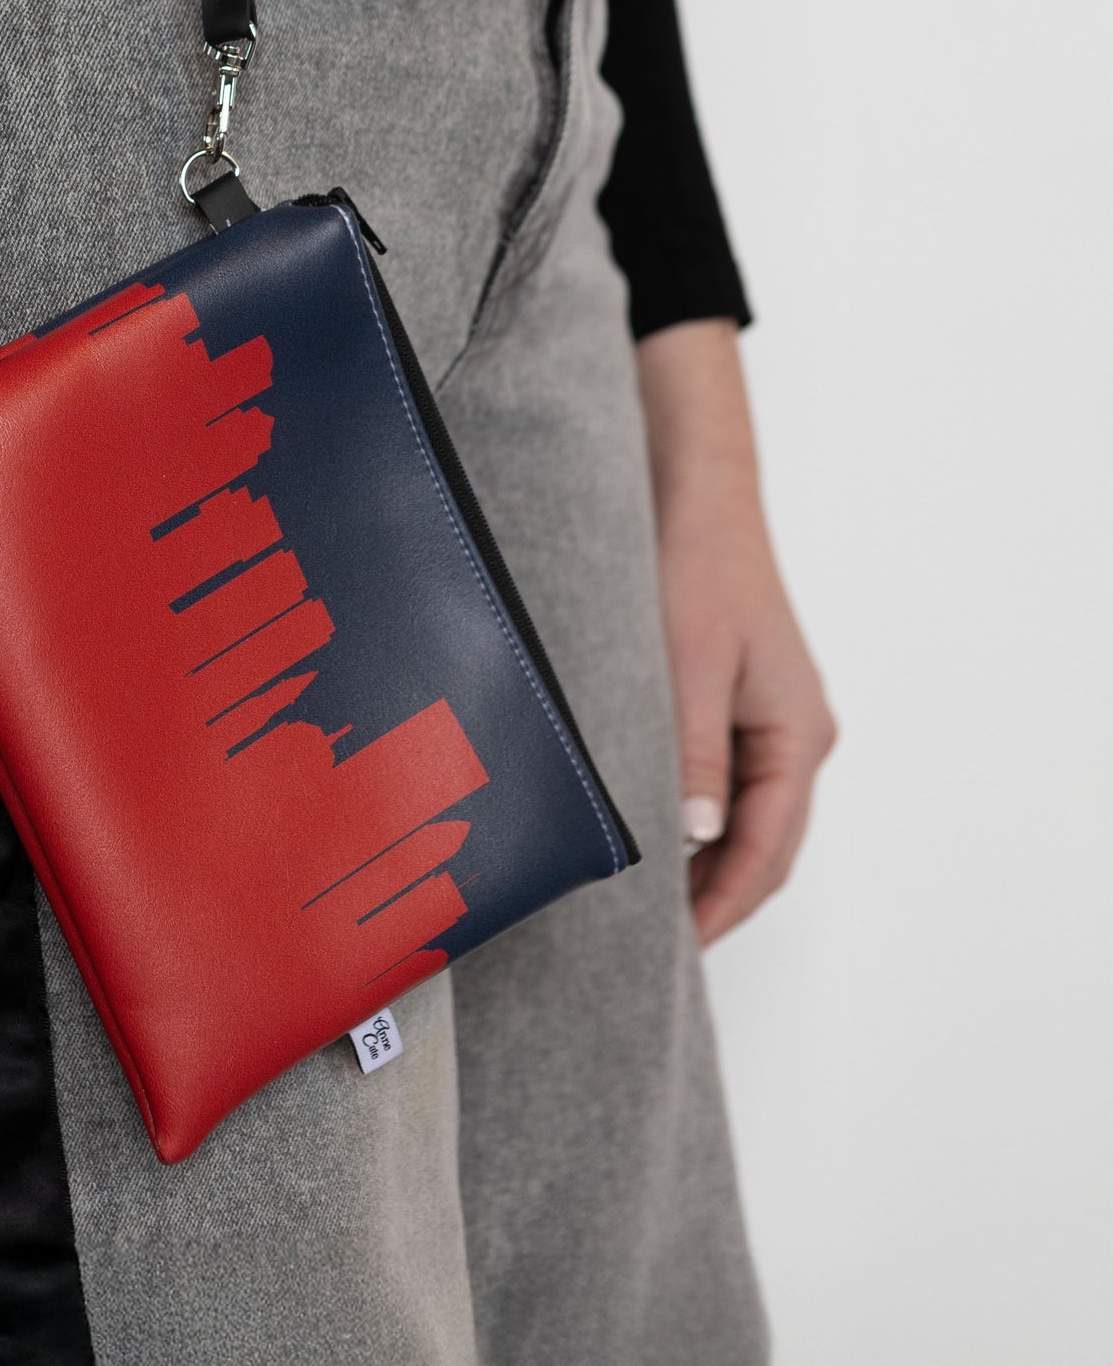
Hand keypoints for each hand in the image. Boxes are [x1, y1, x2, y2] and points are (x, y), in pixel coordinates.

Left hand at [636, 320, 835, 942]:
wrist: (693, 491)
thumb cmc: (696, 566)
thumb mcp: (687, 664)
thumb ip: (691, 752)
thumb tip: (692, 838)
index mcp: (798, 736)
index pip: (767, 851)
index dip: (723, 906)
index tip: (677, 947)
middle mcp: (793, 734)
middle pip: (759, 843)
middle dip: (713, 895)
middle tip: (650, 939)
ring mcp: (765, 718)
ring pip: (737, 814)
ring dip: (698, 858)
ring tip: (641, 899)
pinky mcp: (733, 698)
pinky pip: (716, 776)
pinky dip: (686, 812)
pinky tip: (643, 826)